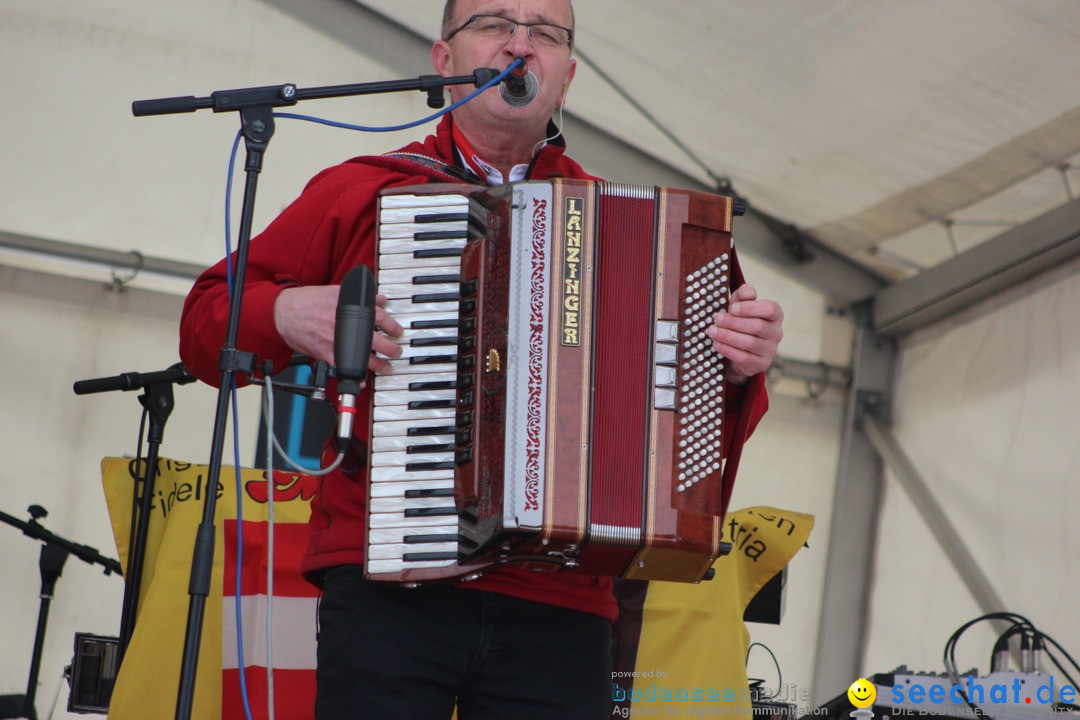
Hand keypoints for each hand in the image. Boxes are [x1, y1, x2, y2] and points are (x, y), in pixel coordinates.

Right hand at [273, 285, 402, 372]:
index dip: (392, 325)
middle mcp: (344, 324)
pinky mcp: (325, 353)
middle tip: (396, 351)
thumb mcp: (335, 292)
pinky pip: (343, 368)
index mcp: (348, 306)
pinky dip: (353, 376)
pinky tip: (361, 380)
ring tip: (387, 368)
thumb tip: (380, 299)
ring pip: (363, 357)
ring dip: (378, 365)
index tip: (397, 331)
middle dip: (390, 348)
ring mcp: (335, 340)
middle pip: (375, 340)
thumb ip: (360, 298)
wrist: (284, 313)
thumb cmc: (307, 302)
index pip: (378, 316)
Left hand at [706, 283, 782, 384]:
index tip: (732, 308)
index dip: (750, 308)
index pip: (770, 309)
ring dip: (727, 336)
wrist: (739, 349)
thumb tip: (748, 293)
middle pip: (757, 326)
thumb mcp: (740, 305)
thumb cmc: (740, 321)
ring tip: (712, 331)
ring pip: (749, 343)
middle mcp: (777, 332)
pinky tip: (716, 344)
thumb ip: (743, 295)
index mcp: (775, 315)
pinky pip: (744, 357)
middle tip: (716, 319)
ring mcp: (770, 350)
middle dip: (733, 322)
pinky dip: (727, 350)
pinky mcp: (761, 364)